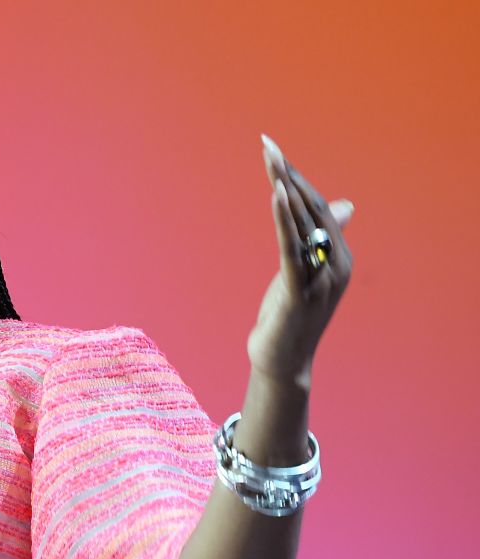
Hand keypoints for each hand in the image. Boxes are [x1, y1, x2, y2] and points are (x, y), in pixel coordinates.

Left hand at [248, 135, 354, 385]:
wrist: (283, 361)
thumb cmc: (292, 315)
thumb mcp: (305, 271)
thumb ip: (321, 239)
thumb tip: (343, 206)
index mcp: (339, 256)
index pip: (317, 207)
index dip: (296, 177)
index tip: (274, 151)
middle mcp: (336, 263)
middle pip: (310, 208)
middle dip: (288, 174)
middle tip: (268, 144)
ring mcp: (321, 279)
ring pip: (302, 223)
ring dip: (284, 189)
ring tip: (271, 160)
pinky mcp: (300, 292)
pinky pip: (291, 248)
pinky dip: (283, 220)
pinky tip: (275, 194)